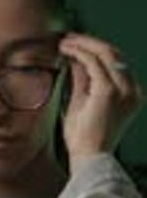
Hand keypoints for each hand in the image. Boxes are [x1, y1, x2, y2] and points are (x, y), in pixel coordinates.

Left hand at [58, 32, 143, 171]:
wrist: (89, 158)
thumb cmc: (85, 138)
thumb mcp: (84, 103)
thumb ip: (83, 81)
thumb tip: (77, 60)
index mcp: (131, 95)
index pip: (116, 63)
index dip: (96, 51)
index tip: (77, 45)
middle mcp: (132, 90)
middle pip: (113, 54)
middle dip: (90, 43)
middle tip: (69, 38)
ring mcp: (123, 90)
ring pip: (105, 53)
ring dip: (83, 44)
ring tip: (64, 42)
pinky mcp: (108, 91)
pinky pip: (93, 62)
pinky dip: (79, 52)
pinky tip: (66, 50)